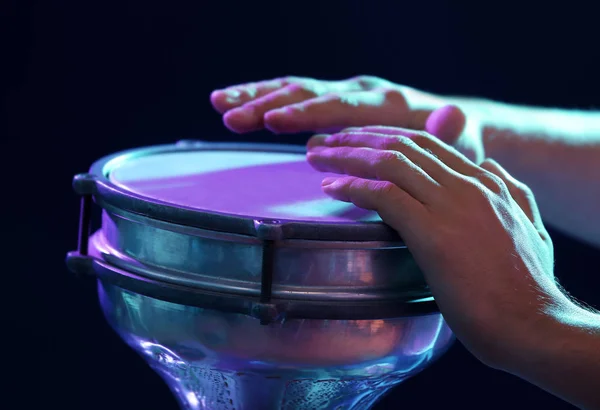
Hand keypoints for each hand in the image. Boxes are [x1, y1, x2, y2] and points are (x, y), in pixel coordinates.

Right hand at [210, 76, 483, 161]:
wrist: (456, 126)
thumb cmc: (455, 143)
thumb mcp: (460, 141)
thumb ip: (451, 131)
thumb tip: (453, 116)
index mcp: (387, 103)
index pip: (340, 107)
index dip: (307, 115)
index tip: (274, 121)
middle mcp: (362, 92)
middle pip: (308, 93)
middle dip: (268, 104)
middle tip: (231, 115)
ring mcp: (346, 95)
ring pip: (294, 90)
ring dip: (256, 97)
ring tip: (220, 105)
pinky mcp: (334, 105)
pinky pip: (294, 98)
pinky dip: (264, 100)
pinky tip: (235, 105)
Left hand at [306, 127, 565, 368]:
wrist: (534, 325)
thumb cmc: (527, 287)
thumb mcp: (530, 228)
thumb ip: (511, 192)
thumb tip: (491, 165)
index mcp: (486, 182)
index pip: (426, 141)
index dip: (384, 135)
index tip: (355, 138)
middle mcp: (468, 185)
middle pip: (402, 143)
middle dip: (357, 137)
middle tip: (323, 141)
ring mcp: (452, 207)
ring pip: (389, 162)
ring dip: (346, 155)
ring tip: (316, 156)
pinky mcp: (435, 235)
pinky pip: (385, 196)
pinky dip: (353, 187)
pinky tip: (330, 188)